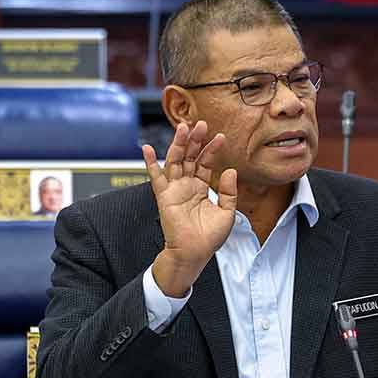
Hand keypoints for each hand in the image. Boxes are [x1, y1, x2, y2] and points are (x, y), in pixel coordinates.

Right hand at [142, 121, 236, 296]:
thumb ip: (229, 192)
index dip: (212, 150)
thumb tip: (230, 171)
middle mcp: (187, 185)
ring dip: (179, 144)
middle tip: (201, 123)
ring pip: (175, 161)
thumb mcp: (227, 212)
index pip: (206, 163)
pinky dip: (150, 163)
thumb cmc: (209, 237)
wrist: (194, 253)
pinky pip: (156, 177)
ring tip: (184, 128)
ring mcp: (174, 189)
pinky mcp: (164, 196)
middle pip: (190, 157)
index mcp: (201, 188)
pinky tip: (147, 148)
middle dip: (195, 140)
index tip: (221, 137)